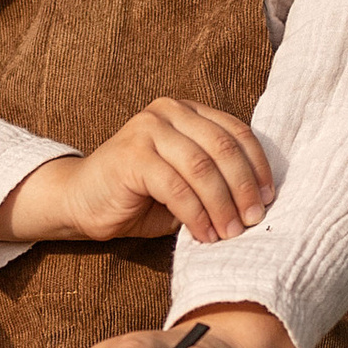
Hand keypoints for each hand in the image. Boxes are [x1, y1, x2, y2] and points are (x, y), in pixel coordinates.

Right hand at [0, 100, 274, 249]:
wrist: (79, 202)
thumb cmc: (138, 197)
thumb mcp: (185, 182)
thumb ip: (215, 178)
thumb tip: (259, 201)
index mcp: (186, 112)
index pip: (235, 132)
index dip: (257, 166)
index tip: (268, 199)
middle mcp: (168, 112)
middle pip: (223, 147)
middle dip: (243, 188)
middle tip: (254, 220)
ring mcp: (147, 130)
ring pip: (202, 168)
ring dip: (222, 205)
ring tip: (231, 233)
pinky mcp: (131, 156)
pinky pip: (177, 187)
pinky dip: (196, 215)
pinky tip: (204, 235)